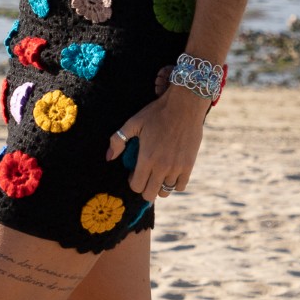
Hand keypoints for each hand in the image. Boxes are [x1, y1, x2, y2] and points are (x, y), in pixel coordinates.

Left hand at [107, 84, 210, 200]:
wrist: (184, 106)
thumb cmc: (156, 113)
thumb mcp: (133, 122)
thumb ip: (118, 140)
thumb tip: (109, 157)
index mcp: (146, 158)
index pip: (136, 186)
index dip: (132, 181)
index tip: (134, 172)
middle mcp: (162, 167)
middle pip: (150, 194)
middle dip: (144, 188)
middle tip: (145, 174)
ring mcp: (177, 168)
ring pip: (165, 192)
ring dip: (159, 185)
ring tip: (158, 173)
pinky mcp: (189, 165)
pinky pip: (181, 186)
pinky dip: (174, 183)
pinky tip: (171, 173)